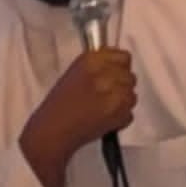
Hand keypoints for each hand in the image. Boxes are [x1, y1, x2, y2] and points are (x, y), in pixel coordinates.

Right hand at [22, 49, 136, 161]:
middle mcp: (105, 75)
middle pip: (130, 76)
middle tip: (106, 94)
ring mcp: (115, 95)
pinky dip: (120, 118)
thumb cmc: (60, 103)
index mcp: (92, 61)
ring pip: (132, 95)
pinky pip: (129, 113)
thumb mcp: (75, 72)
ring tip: (103, 107)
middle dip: (121, 86)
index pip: (124, 57)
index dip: (120, 67)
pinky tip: (104, 118)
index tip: (114, 74)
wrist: (54, 129)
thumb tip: (118, 65)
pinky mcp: (120, 114)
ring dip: (122, 102)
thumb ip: (99, 65)